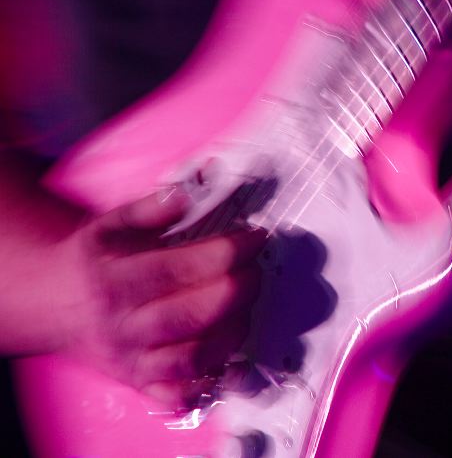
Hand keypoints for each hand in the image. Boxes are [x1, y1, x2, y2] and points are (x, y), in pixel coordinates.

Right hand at [52, 189, 266, 405]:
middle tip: (256, 272)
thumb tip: (183, 196)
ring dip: (233, 333)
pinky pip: (180, 395)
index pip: (179, 269)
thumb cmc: (94, 263)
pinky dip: (213, 383)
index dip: (225, 252)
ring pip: (192, 358)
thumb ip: (146, 209)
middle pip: (189, 316)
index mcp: (114, 281)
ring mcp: (132, 361)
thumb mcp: (110, 226)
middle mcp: (122, 325)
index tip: (254, 238)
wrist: (55, 305)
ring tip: (247, 308)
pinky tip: (235, 359)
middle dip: (236, 291)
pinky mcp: (142, 384)